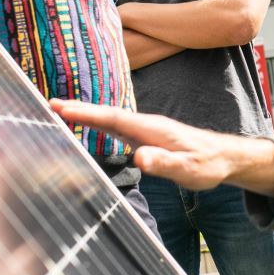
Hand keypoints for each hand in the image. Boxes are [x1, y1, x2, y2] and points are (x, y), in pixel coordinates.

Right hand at [49, 99, 273, 194]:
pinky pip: (116, 126)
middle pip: (106, 114)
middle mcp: (146, 124)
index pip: (113, 118)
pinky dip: (97, 122)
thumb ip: (165, 163)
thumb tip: (140, 158)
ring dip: (85, 114)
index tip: (61, 108)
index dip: (87, 113)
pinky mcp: (146, 137)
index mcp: (152, 129)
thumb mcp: (189, 170)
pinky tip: (85, 124)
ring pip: (109, 119)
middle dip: (78, 109)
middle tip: (47, 104)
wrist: (226, 157)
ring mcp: (145, 129)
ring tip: (56, 111)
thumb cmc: (208, 164)